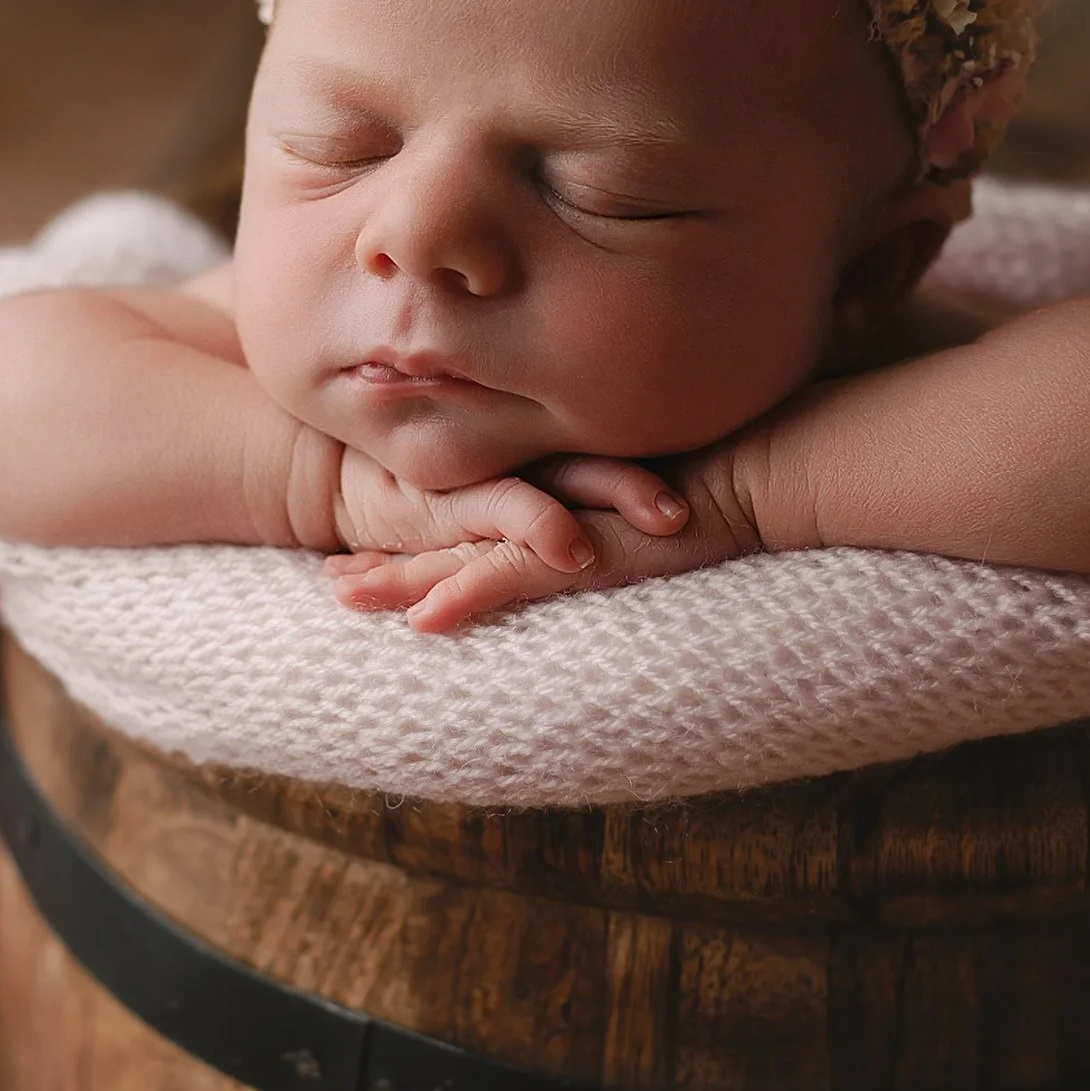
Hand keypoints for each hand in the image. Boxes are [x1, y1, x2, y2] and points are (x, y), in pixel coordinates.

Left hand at [326, 452, 751, 634]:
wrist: (758, 469)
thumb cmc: (721, 481)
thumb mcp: (651, 500)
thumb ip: (618, 508)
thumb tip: (613, 529)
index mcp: (553, 497)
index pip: (473, 519)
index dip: (423, 537)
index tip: (374, 550)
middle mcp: (543, 507)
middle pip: (450, 537)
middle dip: (387, 558)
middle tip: (331, 579)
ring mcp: (556, 527)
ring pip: (461, 556)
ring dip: (399, 578)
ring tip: (343, 594)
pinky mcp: (583, 548)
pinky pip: (510, 577)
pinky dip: (465, 597)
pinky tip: (423, 621)